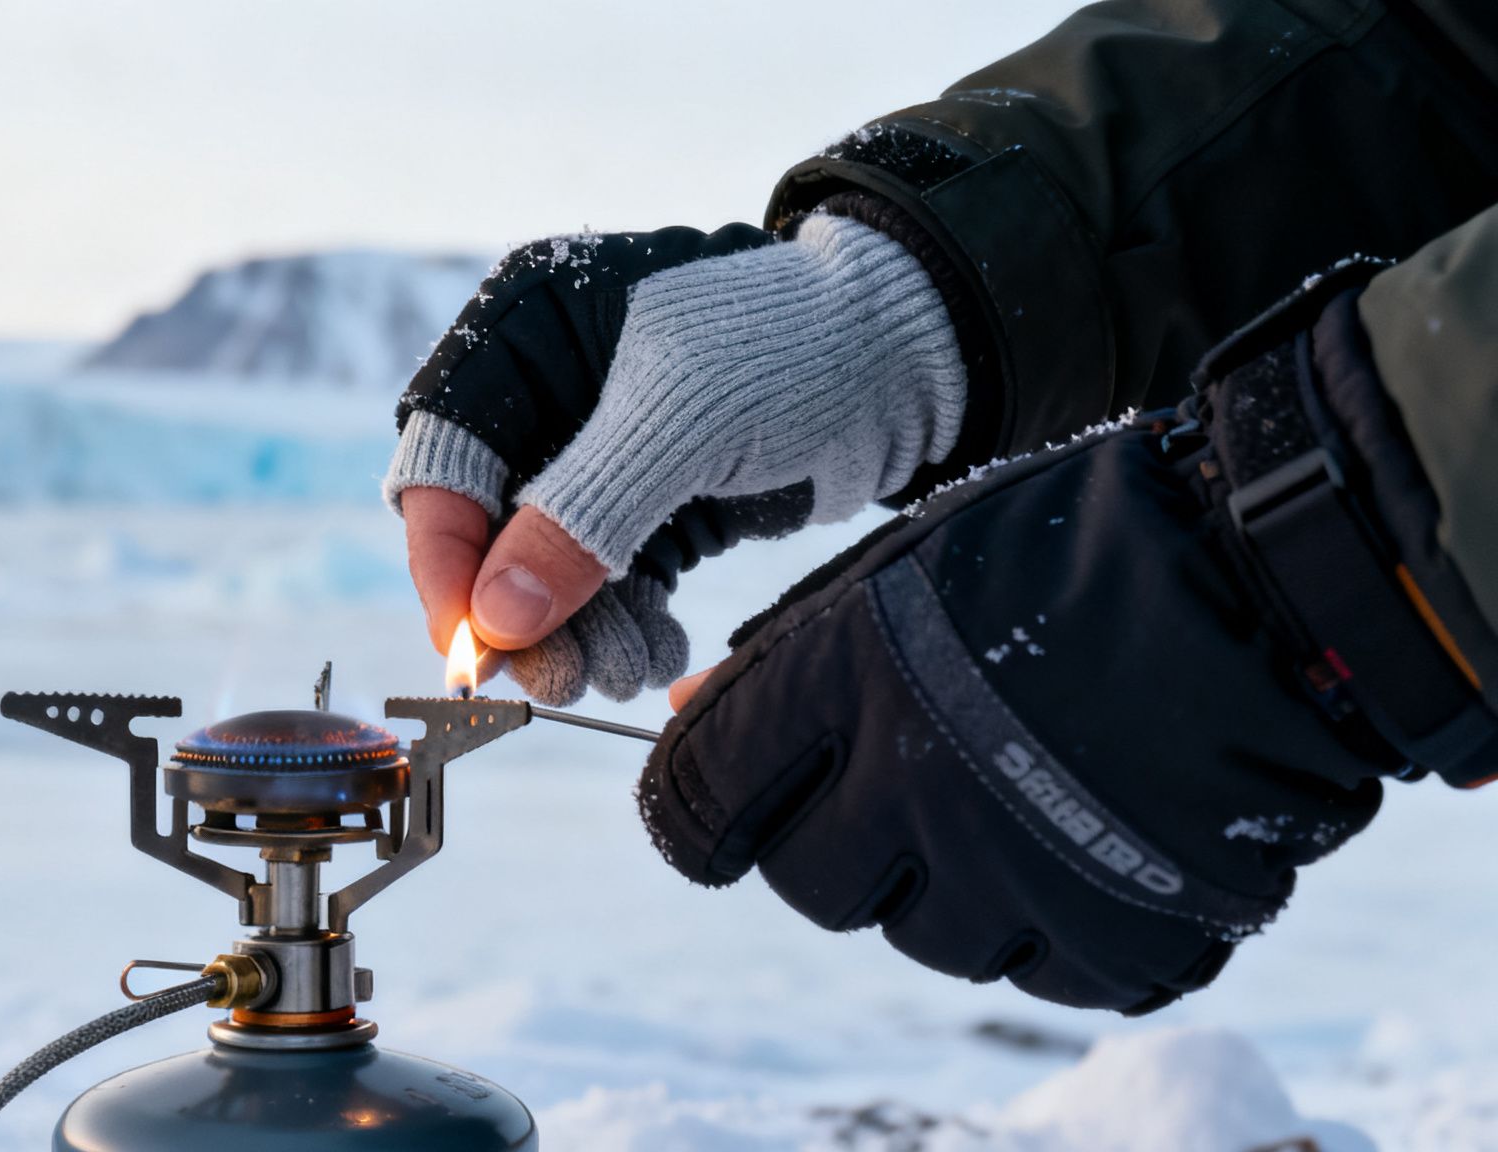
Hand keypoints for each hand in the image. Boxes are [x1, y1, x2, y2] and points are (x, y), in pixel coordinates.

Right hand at [390, 216, 964, 703]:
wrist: (911, 356)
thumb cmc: (797, 345)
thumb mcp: (684, 422)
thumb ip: (584, 515)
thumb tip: (494, 621)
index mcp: (526, 328)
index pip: (446, 456)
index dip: (447, 556)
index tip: (475, 642)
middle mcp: (544, 389)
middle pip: (488, 527)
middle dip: (522, 613)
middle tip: (560, 680)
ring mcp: (595, 451)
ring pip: (546, 570)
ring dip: (579, 633)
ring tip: (630, 669)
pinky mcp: (647, 501)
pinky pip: (605, 584)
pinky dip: (624, 627)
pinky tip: (660, 655)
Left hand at [639, 270, 1497, 1010]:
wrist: (1277, 576)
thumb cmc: (1068, 546)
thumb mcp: (901, 567)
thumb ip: (782, 656)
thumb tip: (677, 724)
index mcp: (850, 686)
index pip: (699, 806)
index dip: (696, 812)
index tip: (716, 811)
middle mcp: (922, 795)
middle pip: (811, 886)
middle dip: (833, 841)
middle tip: (896, 781)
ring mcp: (1027, 878)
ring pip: (925, 936)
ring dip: (949, 879)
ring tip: (1016, 788)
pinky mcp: (1127, 936)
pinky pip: (1045, 970)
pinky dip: (1056, 919)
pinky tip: (1088, 835)